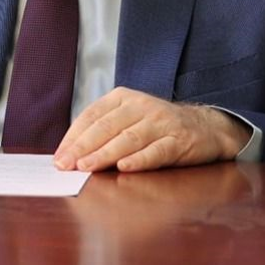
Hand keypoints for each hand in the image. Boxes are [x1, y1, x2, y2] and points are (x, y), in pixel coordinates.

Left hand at [53, 87, 249, 172]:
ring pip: (128, 138)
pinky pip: (156, 150)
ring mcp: (161, 122)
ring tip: (87, 167)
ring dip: (105, 154)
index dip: (73, 137)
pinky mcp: (179, 140)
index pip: (92, 115)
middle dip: (83, 147)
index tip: (59, 157)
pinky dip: (139, 159)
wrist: (205, 127)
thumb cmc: (157, 126)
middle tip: (66, 165)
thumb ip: (103, 131)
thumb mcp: (129, 118)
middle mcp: (141, 106)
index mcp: (123, 97)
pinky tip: (124, 167)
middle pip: (107, 126)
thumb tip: (70, 153)